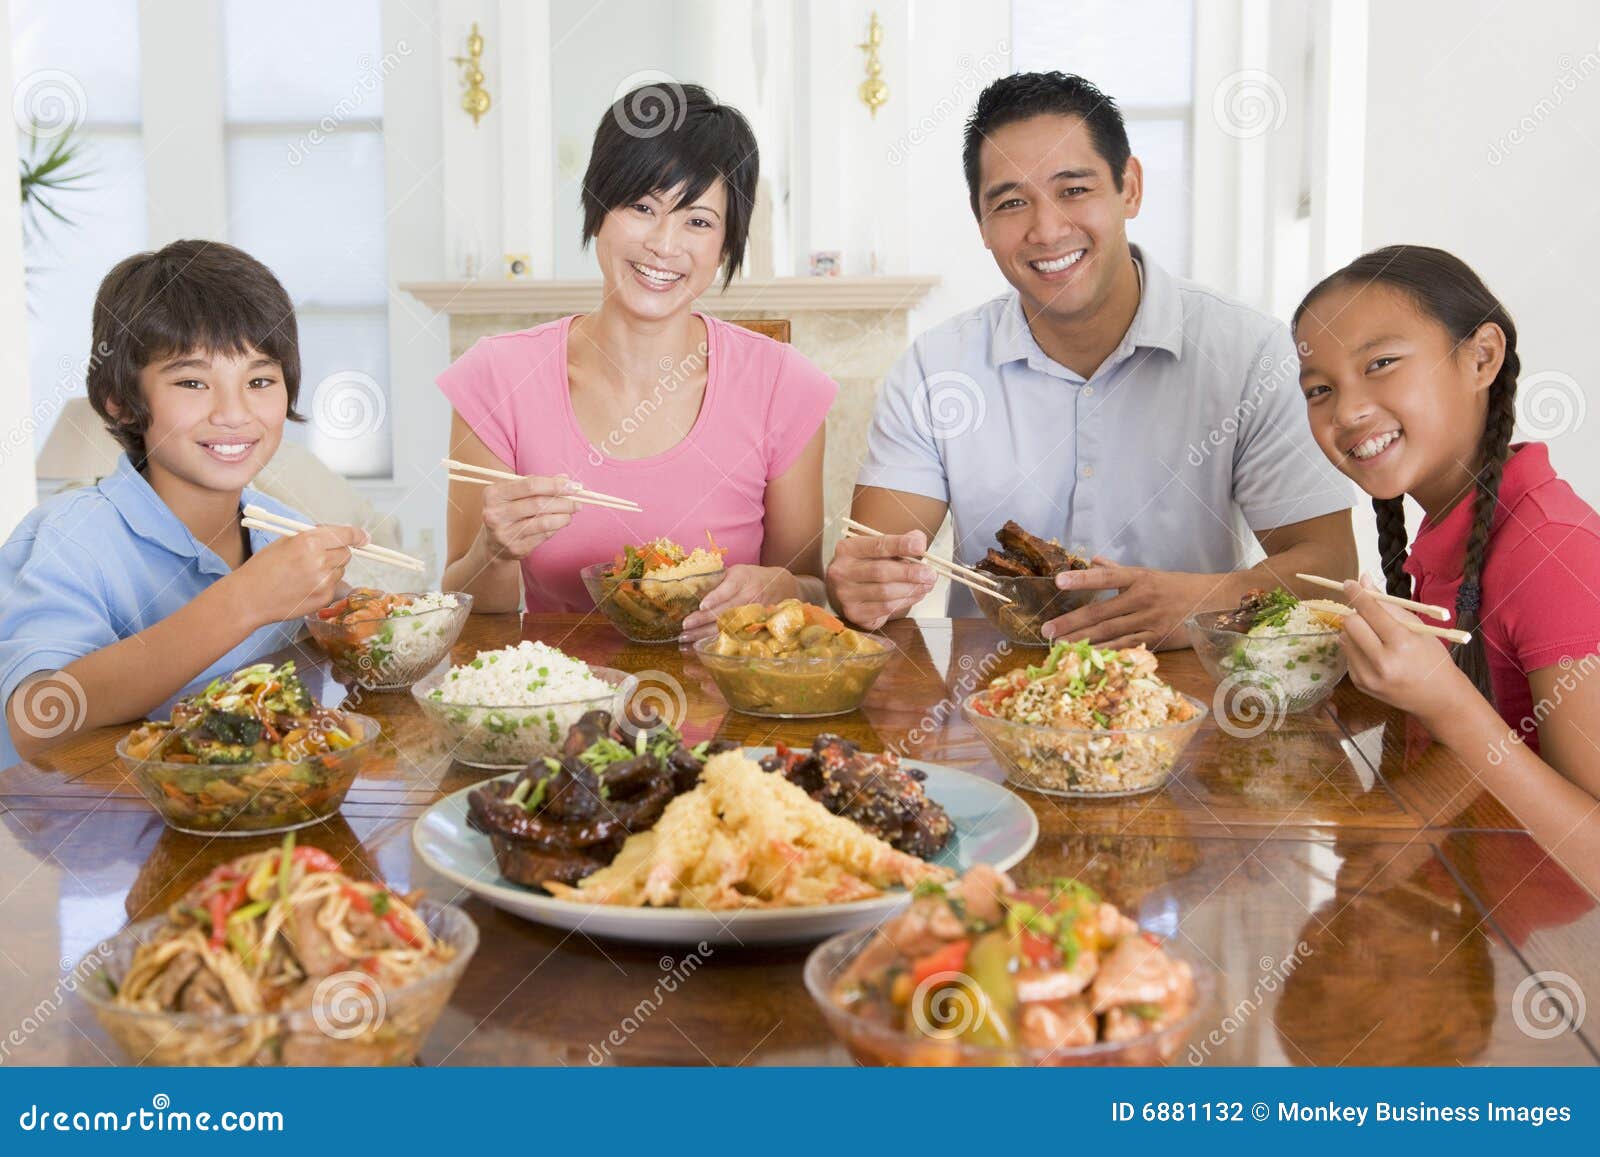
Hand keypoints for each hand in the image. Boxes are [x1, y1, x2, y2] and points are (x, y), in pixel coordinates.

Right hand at [230, 523, 369, 626]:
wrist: (249, 598)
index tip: (364, 537)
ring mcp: (324, 581)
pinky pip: (334, 585)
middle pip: (346, 553)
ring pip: (341, 570)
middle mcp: (320, 561)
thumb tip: (338, 535)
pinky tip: (304, 586)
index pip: (346, 535)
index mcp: (309, 541)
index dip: (358, 535)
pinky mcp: (324, 597)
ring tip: (305, 573)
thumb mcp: (286, 542)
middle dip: (337, 551)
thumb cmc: (263, 567)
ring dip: (330, 568)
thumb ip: (313, 537)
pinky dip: (324, 584)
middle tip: (319, 555)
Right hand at [476, 474, 581, 561]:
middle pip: (538, 504)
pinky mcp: (515, 548)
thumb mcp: (514, 493)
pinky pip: (543, 535)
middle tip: (577, 502)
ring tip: (571, 513)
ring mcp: (504, 533)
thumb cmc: (507, 512)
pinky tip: (560, 523)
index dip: (554, 485)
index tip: (572, 486)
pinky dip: (556, 528)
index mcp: (494, 494)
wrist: (492, 544)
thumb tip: (564, 478)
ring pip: (543, 522)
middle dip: (563, 502)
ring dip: (563, 516)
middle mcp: (495, 514)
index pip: (530, 485)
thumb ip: (537, 484)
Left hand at [680, 565, 801, 639]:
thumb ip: (718, 580)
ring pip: (728, 625)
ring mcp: (754, 612)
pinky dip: (717, 641)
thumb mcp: (737, 572)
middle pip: (725, 610)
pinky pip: (735, 635)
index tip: (701, 605)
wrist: (782, 585)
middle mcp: (749, 595)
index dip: (715, 598)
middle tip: (684, 627)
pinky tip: (702, 646)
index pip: (728, 589)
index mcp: (742, 578)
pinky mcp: (756, 625)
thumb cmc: (752, 577)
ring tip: (687, 639)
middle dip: (703, 620)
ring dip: (706, 634)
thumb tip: (689, 590)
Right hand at [826, 530, 937, 629]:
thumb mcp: (878, 550)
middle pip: (881, 571)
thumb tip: (919, 541)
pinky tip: (916, 595)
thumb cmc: (866, 566)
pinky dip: (905, 601)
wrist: (845, 591)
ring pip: (885, 593)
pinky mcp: (854, 613)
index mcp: (847, 549)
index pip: (877, 545)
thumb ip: (899, 543)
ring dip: (911, 589)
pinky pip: (885, 608)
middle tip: (931, 574)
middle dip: (910, 573)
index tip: (921, 547)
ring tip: (927, 585)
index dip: (900, 545)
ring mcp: (845, 595)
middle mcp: (841, 572)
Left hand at [1043, 557, 1213, 649]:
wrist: (1219, 602)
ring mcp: (1151, 620)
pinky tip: (1089, 658)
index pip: (1106, 577)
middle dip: (1071, 622)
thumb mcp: (1151, 574)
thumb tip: (1094, 559)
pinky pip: (1127, 647)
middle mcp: (1143, 598)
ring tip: (1059, 646)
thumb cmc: (1181, 588)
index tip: (1059, 582)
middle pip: (1101, 612)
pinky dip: (1107, 652)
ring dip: (1082, 640)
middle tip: (1046, 630)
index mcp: (1140, 578)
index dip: (1082, 579)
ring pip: (1110, 632)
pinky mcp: (1158, 639)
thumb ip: (1119, 571)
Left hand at [1338, 574, 1468, 724]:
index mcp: (1401, 643)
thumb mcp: (1417, 627)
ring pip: (1344, 638)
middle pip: (1350, 624)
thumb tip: (1363, 580)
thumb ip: (1388, 604)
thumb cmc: (1431, 657)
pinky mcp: (1359, 684)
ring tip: (1376, 638)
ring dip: (1356, 632)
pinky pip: (1347, 654)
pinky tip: (1375, 654)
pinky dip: (1357, 648)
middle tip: (1367, 615)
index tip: (1349, 583)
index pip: (1371, 612)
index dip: (1358, 595)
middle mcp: (1382, 662)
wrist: (1437, 698)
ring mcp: (1368, 676)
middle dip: (1356, 614)